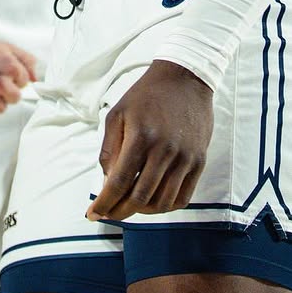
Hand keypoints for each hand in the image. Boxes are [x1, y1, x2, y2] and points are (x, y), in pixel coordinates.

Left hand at [87, 60, 213, 221]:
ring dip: (142, 211)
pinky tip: (153, 201)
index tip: (92, 214)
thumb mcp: (117, 114)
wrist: (185, 78)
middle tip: (109, 213)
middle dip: (119, 212)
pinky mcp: (199, 160)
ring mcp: (185, 157)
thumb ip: (109, 149)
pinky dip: (165, 206)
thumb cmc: (146, 95)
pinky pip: (183, 197)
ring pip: (162, 202)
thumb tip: (108, 182)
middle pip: (140, 198)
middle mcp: (165, 150)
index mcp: (141, 137)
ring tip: (130, 206)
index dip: (104, 203)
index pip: (120, 183)